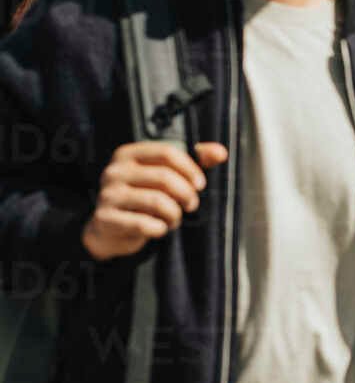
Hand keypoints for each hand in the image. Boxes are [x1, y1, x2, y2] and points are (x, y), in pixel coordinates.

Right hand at [82, 142, 228, 261]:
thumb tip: (221, 152)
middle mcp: (115, 171)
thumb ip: (194, 162)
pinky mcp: (105, 218)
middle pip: (164, 177)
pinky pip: (144, 224)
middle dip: (186, 194)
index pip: (166, 152)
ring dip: (174, 214)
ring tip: (174, 219)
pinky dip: (159, 229)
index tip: (200, 184)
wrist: (109, 230)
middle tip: (191, 205)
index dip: (190, 169)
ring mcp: (108, 194)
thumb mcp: (165, 176)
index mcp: (129, 154)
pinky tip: (158, 228)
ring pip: (157, 201)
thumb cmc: (142, 198)